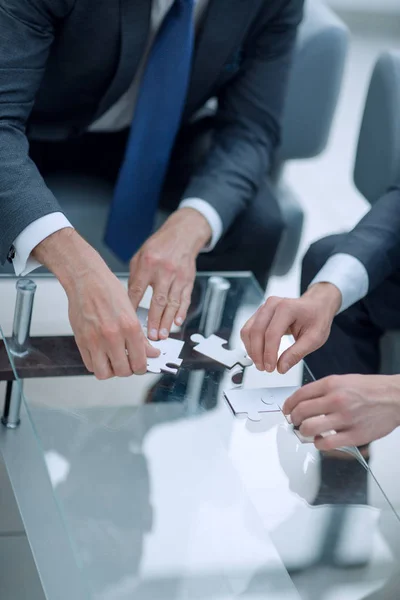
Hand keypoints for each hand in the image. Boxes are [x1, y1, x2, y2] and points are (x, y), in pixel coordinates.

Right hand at [33, 229, 158, 378]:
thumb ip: (140, 336)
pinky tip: (102, 356)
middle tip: (128, 364)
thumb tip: (150, 352)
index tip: (142, 365)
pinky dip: (97, 365)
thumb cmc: (108, 290)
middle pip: (123, 371)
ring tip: (114, 361)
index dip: (142, 367)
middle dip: (128, 371)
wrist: (86, 279)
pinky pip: (90, 364)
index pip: (140, 361)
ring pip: (105, 373)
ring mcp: (95, 340)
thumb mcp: (131, 311)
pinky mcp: (81, 340)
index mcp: (129, 327)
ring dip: (111, 371)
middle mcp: (112, 335)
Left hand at [128, 208, 210, 339]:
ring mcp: (178, 276)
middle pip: (157, 300)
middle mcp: (164, 271)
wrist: (183, 234)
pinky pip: (185, 299)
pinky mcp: (188, 280)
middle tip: (150, 336)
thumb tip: (128, 299)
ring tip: (162, 335)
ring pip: (172, 303)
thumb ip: (135, 276)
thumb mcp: (140, 255)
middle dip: (153, 320)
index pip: (137, 290)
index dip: (132, 308)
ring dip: (167, 321)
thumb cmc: (159, 246)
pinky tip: (177, 322)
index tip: (128, 322)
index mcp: (148, 264)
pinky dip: (182, 312)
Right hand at [240, 283, 341, 373]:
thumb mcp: (314, 338)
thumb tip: (281, 367)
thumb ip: (297, 353)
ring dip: (251, 349)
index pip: (272, 334)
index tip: (271, 368)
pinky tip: (258, 354)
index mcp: (287, 308)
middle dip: (257, 353)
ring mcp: (264, 307)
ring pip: (248, 330)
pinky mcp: (260, 313)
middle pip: (256, 331)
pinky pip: (248, 329)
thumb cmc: (317, 318)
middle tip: (264, 368)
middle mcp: (272, 305)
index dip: (269, 354)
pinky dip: (250, 344)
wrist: (316, 305)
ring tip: (260, 363)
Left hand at [282, 374, 399, 448]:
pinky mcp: (354, 435)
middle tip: (293, 421)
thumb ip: (323, 390)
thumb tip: (303, 402)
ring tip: (305, 431)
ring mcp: (345, 418)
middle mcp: (336, 400)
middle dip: (292, 419)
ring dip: (302, 432)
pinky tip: (321, 440)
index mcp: (332, 384)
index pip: (300, 395)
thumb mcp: (343, 380)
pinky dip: (319, 444)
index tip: (286, 409)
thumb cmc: (371, 389)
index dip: (288, 404)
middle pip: (301, 412)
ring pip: (309, 428)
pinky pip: (327, 444)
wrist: (395, 397)